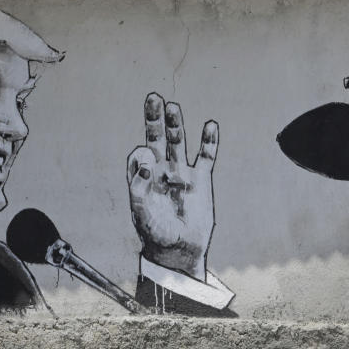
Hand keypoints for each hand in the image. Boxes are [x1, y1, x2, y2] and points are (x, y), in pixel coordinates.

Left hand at [127, 93, 218, 280]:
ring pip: (179, 142)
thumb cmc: (156, 234)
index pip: (139, 155)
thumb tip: (146, 160)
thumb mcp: (141, 212)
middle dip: (154, 118)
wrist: (179, 251)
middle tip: (153, 97)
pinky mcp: (201, 180)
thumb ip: (138, 186)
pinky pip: (206, 157)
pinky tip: (210, 125)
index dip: (142, 154)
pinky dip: (209, 141)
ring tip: (172, 107)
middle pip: (157, 138)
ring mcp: (182, 173)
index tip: (148, 164)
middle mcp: (161, 170)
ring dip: (175, 125)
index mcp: (143, 178)